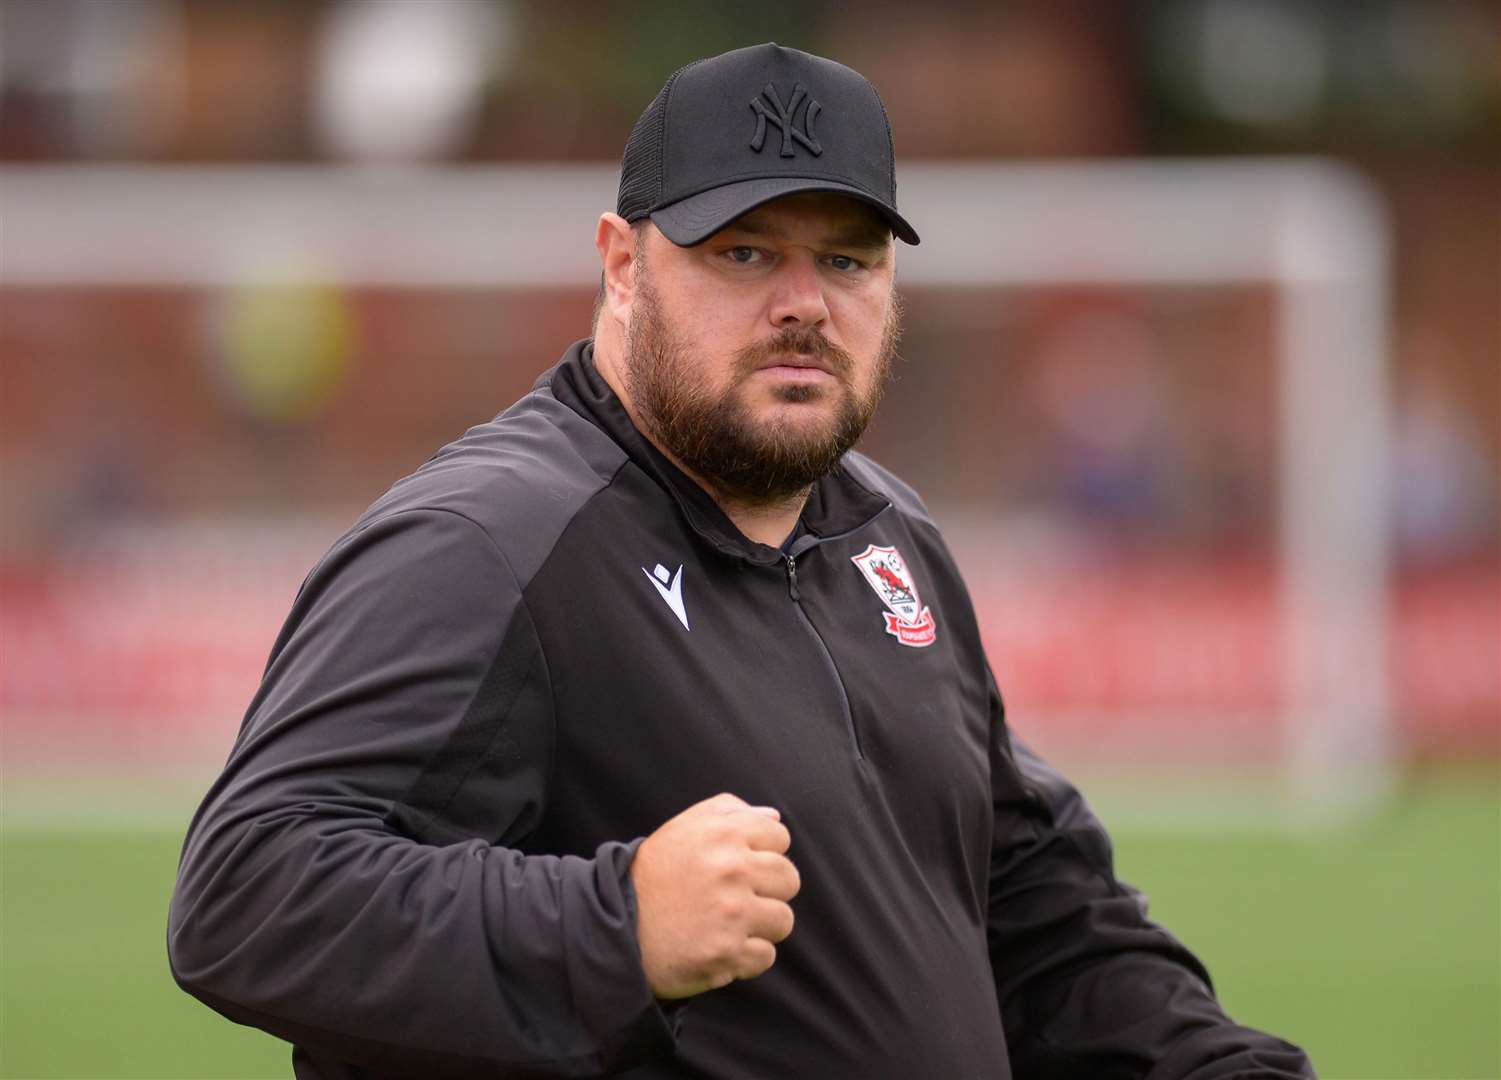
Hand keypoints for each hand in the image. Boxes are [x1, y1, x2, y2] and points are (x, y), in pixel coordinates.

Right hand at [630, 792, 800, 998]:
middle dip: (768, 890)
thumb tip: (772, 816)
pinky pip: (766, 956)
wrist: (616, 928)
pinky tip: (721, 947)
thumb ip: (728, 811)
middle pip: (789, 879)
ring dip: (761, 926)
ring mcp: (732, 913)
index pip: (780, 837)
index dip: (763, 852)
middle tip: (738, 898)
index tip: (742, 866)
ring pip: (783, 919)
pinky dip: (747, 957)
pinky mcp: (727, 952)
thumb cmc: (653, 876)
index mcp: (724, 834)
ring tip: (730, 925)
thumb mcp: (682, 828)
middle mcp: (732, 870)